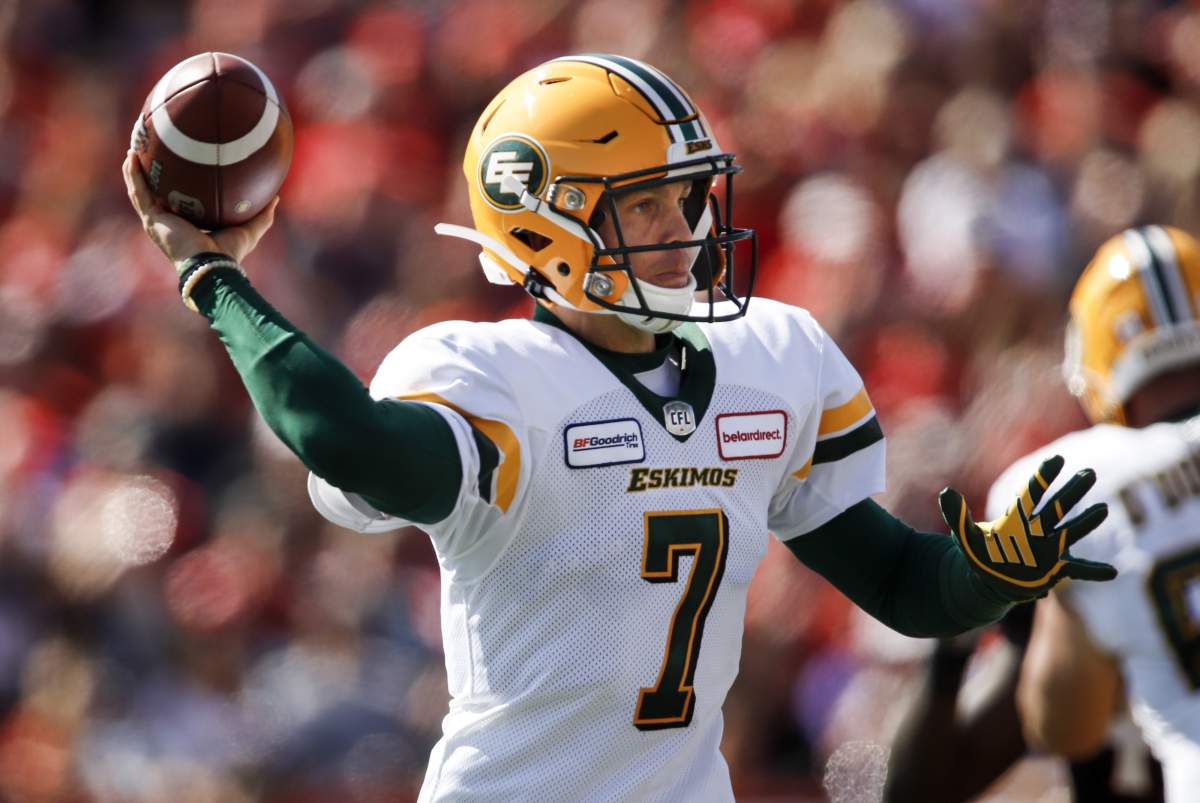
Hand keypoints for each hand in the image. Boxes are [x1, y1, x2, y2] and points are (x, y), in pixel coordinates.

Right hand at [123, 149, 277, 273]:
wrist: (211, 266)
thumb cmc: (229, 254)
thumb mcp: (249, 230)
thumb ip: (262, 215)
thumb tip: (276, 197)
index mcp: (186, 224)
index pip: (178, 200)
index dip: (176, 185)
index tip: (178, 166)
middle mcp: (168, 222)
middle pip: (156, 193)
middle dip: (151, 173)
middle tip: (150, 150)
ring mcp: (157, 221)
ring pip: (141, 190)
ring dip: (135, 169)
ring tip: (133, 148)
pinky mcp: (151, 219)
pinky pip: (138, 193)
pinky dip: (133, 175)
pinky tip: (130, 156)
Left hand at [939, 455, 1116, 602]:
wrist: (988, 582)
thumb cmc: (979, 555)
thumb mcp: (964, 537)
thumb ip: (957, 516)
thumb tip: (945, 492)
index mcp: (1017, 519)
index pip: (1032, 493)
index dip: (1044, 477)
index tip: (1058, 459)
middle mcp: (1038, 530)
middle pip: (1058, 507)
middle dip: (1073, 491)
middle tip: (1089, 472)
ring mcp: (1049, 549)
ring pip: (1071, 532)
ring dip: (1086, 523)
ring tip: (1103, 509)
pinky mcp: (1055, 570)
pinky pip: (1078, 570)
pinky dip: (1094, 572)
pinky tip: (1114, 572)